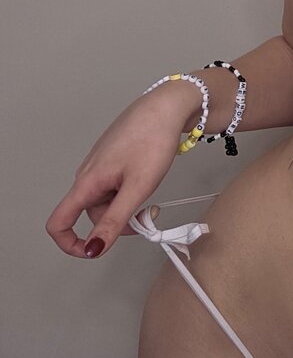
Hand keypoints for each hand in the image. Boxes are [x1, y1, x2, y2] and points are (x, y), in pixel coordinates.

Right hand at [45, 87, 186, 258]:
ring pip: (106, 201)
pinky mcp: (112, 159)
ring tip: (150, 196)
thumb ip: (115, 220)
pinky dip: (129, 192)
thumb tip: (94, 249)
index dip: (70, 244)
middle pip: (91, 215)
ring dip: (126, 208)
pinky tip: (146, 181)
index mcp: (87, 182)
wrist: (167, 107)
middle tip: (146, 218)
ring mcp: (100, 165)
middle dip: (116, 225)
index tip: (94, 250)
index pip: (59, 222)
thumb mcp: (137, 187)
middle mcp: (88, 174)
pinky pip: (114, 186)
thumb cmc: (153, 139)